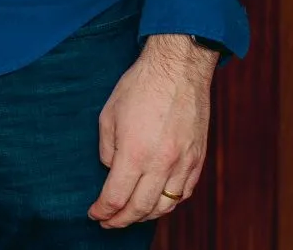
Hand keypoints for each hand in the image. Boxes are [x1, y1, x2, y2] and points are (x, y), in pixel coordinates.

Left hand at [90, 34, 215, 227]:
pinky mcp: (198, 158)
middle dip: (121, 220)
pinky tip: (159, 201)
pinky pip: (184, 192)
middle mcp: (161, 164)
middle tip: (108, 222)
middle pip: (140, 208)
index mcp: (135, 153)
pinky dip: (170, 203)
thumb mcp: (109, 115)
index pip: (116, 197)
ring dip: (146, 215)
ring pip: (166, 206)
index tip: (95, 214)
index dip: (103, 211)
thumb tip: (112, 170)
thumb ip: (108, 149)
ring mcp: (183, 163)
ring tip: (131, 215)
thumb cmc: (140, 86)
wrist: (178, 69)